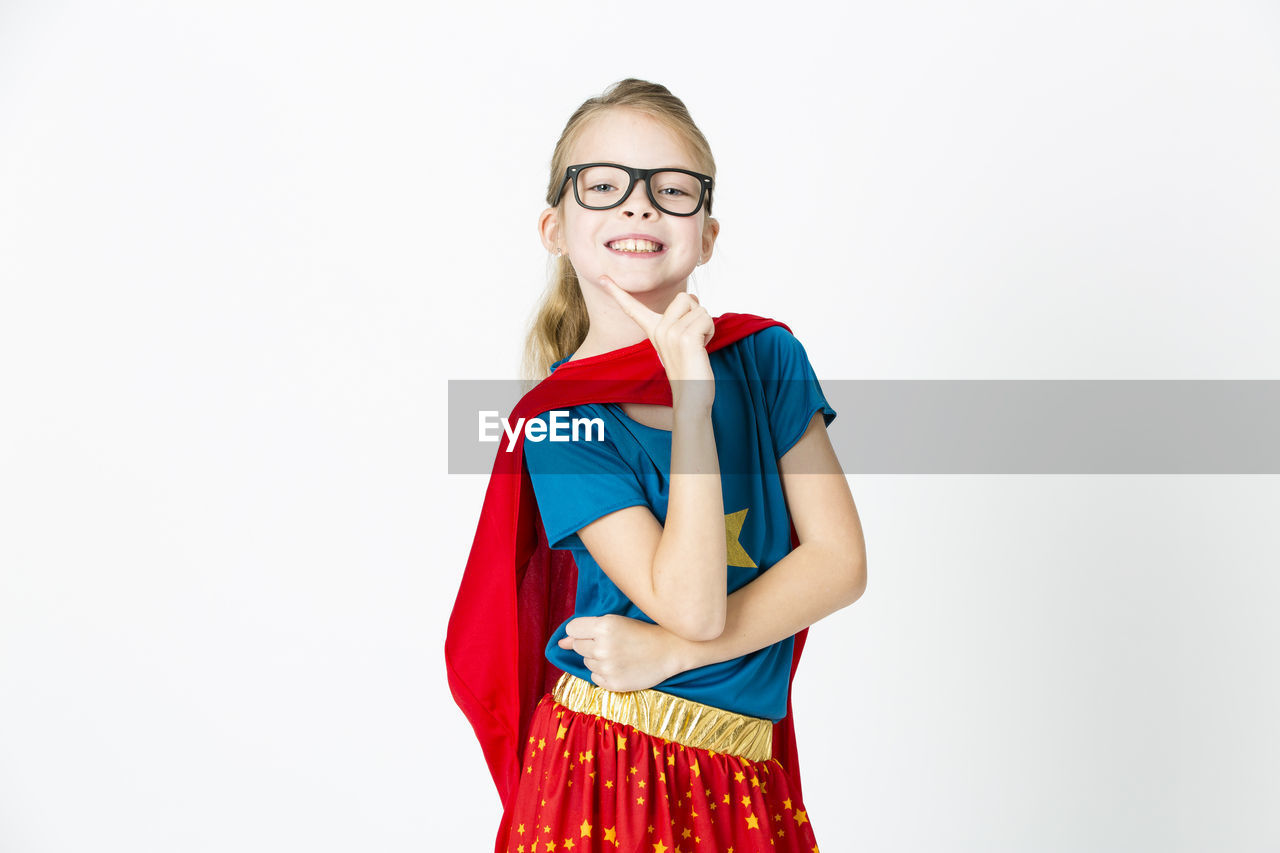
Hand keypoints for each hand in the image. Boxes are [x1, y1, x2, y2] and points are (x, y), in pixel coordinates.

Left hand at [558, 614, 686, 692]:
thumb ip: (584, 631)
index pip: (572, 630)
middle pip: (578, 647)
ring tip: (618, 655)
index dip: (581, 631)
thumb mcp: (615, 622)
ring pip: (586, 662)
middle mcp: (602, 647)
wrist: (670, 650)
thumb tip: (560, 643)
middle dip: (589, 645)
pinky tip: (620, 667)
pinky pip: (595, 678)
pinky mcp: (613, 684)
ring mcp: (607, 667)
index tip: (594, 632)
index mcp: (604, 626)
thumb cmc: (642, 632)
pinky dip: (603, 673)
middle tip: (611, 643)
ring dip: (597, 659)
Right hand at [598, 275, 714, 412]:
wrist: (691, 398)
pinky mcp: (685, 339)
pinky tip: (702, 349)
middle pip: (684, 297)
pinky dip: (710, 331)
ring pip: (699, 308)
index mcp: (652, 330)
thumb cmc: (690, 370)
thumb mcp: (679, 341)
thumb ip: (680, 319)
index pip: (632, 308)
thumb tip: (693, 297)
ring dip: (706, 325)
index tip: (601, 278)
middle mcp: (658, 330)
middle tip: (693, 337)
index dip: (616, 292)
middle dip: (697, 312)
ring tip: (697, 346)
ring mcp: (670, 334)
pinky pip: (706, 319)